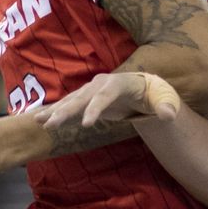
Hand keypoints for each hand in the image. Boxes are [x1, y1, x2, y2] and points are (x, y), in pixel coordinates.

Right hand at [38, 72, 180, 130]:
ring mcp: (90, 90)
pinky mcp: (85, 99)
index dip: (95, 108)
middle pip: (81, 97)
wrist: (141, 86)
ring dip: (55, 112)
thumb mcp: (163, 99)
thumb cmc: (153, 93)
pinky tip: (39, 120)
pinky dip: (53, 112)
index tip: (87, 124)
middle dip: (66, 111)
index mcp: (118, 83)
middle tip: (53, 125)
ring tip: (40, 122)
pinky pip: (67, 106)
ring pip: (70, 101)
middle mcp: (99, 84)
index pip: (104, 96)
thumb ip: (166, 106)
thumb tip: (169, 115)